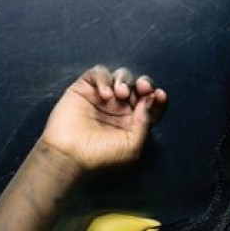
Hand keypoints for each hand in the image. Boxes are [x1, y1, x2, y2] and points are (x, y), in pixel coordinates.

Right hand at [39, 65, 167, 171]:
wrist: (70, 157)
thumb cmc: (101, 157)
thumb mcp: (133, 146)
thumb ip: (145, 122)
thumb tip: (150, 98)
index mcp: (134, 121)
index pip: (152, 103)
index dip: (158, 97)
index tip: (159, 95)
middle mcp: (120, 108)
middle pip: (139, 86)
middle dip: (145, 83)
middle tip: (143, 87)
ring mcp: (103, 98)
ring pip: (121, 76)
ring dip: (125, 81)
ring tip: (120, 94)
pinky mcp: (85, 89)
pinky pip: (99, 73)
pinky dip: (104, 79)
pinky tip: (105, 95)